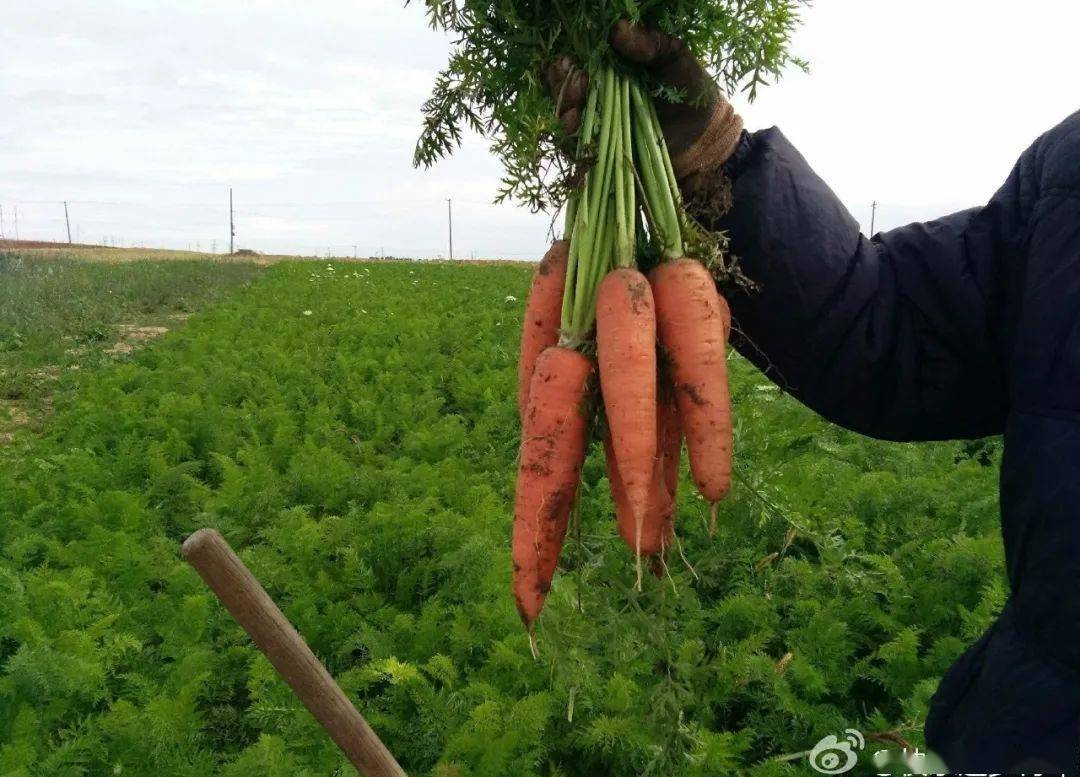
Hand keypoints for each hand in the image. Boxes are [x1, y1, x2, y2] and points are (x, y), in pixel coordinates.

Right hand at [546, 20, 742, 182]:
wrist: (705, 139)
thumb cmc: (692, 93)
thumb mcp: (675, 58)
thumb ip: (649, 44)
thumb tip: (618, 28)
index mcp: (613, 67)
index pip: (578, 60)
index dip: (567, 62)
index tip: (569, 61)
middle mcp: (600, 93)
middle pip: (564, 87)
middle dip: (562, 85)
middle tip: (577, 82)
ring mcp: (600, 122)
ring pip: (566, 115)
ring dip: (565, 110)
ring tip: (576, 108)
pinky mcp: (603, 150)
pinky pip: (577, 146)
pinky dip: (572, 139)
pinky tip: (577, 128)